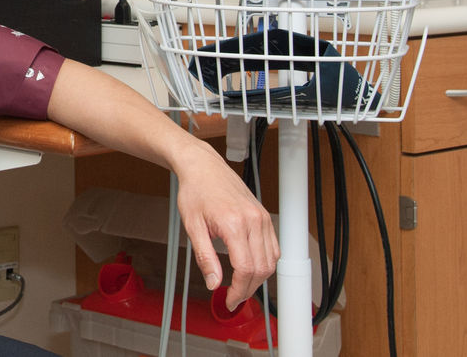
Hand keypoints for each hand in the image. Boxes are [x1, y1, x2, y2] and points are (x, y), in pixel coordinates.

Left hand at [171, 138, 278, 310]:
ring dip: (259, 278)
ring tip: (241, 286)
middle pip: (261, 268)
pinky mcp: (264, 216)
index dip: (239, 290)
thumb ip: (205, 257)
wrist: (203, 167)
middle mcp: (253, 220)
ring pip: (271, 260)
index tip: (229, 300)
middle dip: (248, 289)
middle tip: (233, 298)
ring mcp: (262, 217)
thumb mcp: (192, 226)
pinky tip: (252, 268)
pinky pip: (274, 247)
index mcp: (234, 224)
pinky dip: (266, 262)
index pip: (245, 269)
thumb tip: (214, 283)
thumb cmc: (195, 191)